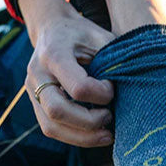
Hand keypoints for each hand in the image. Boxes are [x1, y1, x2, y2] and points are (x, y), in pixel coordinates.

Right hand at [19, 0, 115, 147]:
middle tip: (110, 119)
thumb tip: (133, 90)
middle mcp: (37, 73)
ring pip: (51, 127)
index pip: (78, 87)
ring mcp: (32, 90)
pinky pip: (50, 128)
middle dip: (88, 123)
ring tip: (107, 136)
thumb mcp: (100, 37)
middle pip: (57, 111)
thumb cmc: (82, 33)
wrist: (52, 28)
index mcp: (54, 54)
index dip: (101, 95)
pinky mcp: (34, 102)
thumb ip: (113, 60)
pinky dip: (73, 136)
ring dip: (81, 137)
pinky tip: (94, 135)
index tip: (112, 89)